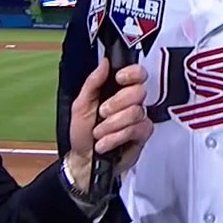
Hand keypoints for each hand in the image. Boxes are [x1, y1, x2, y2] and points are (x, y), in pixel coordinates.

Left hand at [64, 58, 152, 190]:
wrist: (84, 160)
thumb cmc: (82, 133)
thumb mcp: (80, 105)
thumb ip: (92, 83)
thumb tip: (104, 63)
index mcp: (117, 91)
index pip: (137, 74)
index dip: (132, 74)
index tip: (118, 79)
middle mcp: (131, 102)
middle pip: (138, 92)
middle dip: (116, 104)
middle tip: (102, 113)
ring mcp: (138, 119)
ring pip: (136, 112)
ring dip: (112, 125)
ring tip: (99, 133)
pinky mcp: (142, 135)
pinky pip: (136, 130)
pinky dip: (116, 137)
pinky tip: (105, 143)